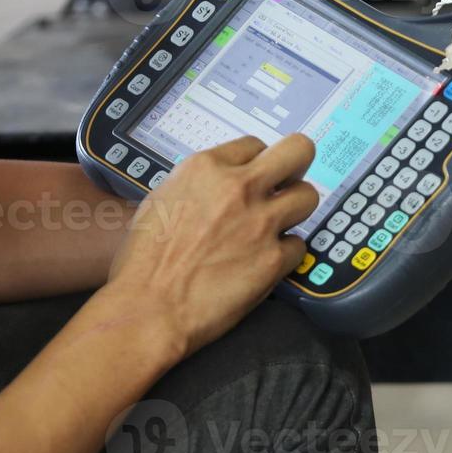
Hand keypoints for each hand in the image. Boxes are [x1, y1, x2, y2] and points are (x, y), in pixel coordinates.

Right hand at [105, 134, 317, 355]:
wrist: (149, 307)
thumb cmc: (143, 262)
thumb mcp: (161, 201)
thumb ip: (197, 186)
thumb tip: (214, 188)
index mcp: (205, 169)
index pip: (254, 144)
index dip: (256, 162)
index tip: (255, 175)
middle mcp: (238, 188)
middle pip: (298, 151)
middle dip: (296, 166)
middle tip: (287, 183)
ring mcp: (260, 223)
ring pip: (308, 196)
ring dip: (296, 210)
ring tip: (279, 224)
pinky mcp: (273, 259)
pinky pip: (299, 246)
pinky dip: (286, 255)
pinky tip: (267, 262)